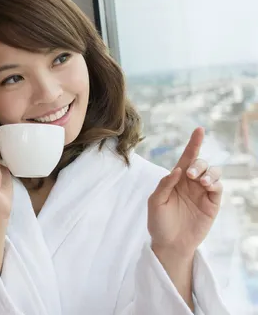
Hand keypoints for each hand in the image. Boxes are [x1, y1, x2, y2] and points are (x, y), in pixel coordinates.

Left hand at [148, 127, 222, 256]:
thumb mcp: (155, 202)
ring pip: (213, 172)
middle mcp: (191, 183)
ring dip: (208, 172)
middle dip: (198, 164)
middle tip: (191, 175)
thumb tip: (178, 170)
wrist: (169, 244)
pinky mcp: (212, 204)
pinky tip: (208, 186)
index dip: (193, 144)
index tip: (199, 130)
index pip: (186, 158)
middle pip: (201, 163)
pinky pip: (219, 187)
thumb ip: (164, 184)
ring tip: (201, 182)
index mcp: (176, 179)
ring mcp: (202, 193)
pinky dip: (215, 183)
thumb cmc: (159, 222)